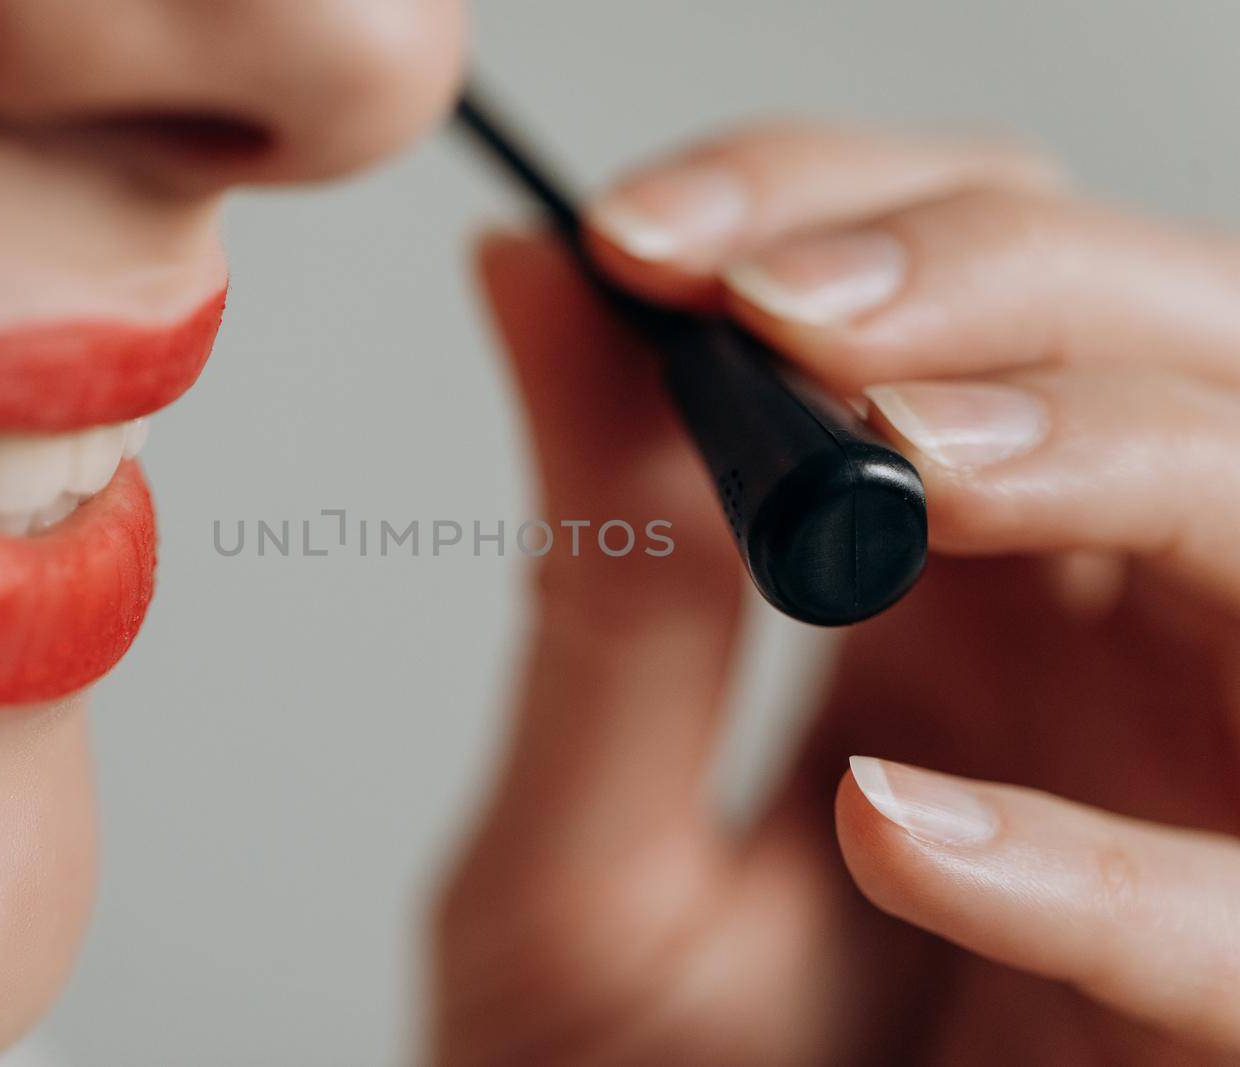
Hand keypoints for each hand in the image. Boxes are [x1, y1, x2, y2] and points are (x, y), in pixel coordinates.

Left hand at [431, 123, 1239, 1064]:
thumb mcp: (580, 850)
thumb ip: (593, 579)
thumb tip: (532, 271)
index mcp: (932, 588)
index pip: (950, 296)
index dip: (823, 209)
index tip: (642, 234)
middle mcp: (1088, 647)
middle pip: (1159, 338)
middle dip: (986, 273)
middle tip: (775, 302)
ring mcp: (1195, 781)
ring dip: (1108, 455)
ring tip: (885, 468)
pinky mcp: (1228, 985)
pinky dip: (1119, 879)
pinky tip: (902, 834)